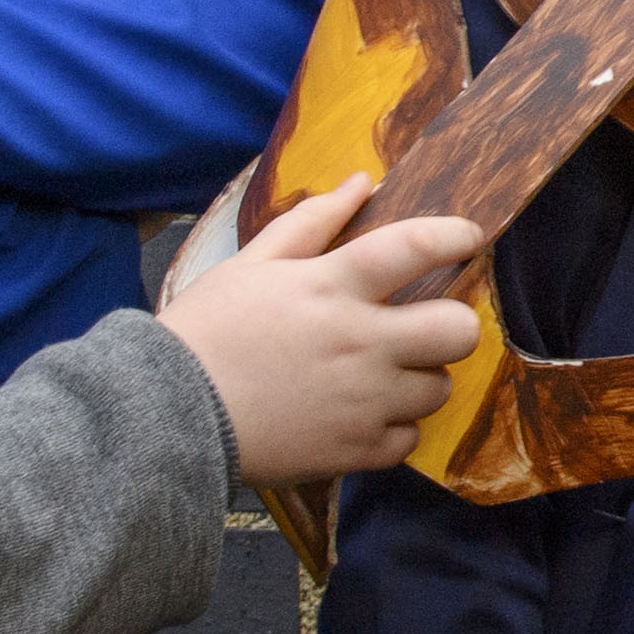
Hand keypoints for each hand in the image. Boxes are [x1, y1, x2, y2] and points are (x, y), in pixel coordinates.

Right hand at [157, 175, 484, 483]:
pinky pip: (409, 438)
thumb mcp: (251, 263)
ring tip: (383, 373)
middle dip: (452, 322)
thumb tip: (361, 182)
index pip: (418, 247)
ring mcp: (363, 402)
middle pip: (458, 330)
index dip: (455, 235)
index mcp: (334, 287)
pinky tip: (362, 413)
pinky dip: (393, 426)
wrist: (166, 415)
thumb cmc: (207, 330)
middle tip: (425, 323)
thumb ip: (312, 221)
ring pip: (438, 387)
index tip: (466, 237)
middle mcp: (361, 343)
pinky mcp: (355, 451)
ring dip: (419, 377)